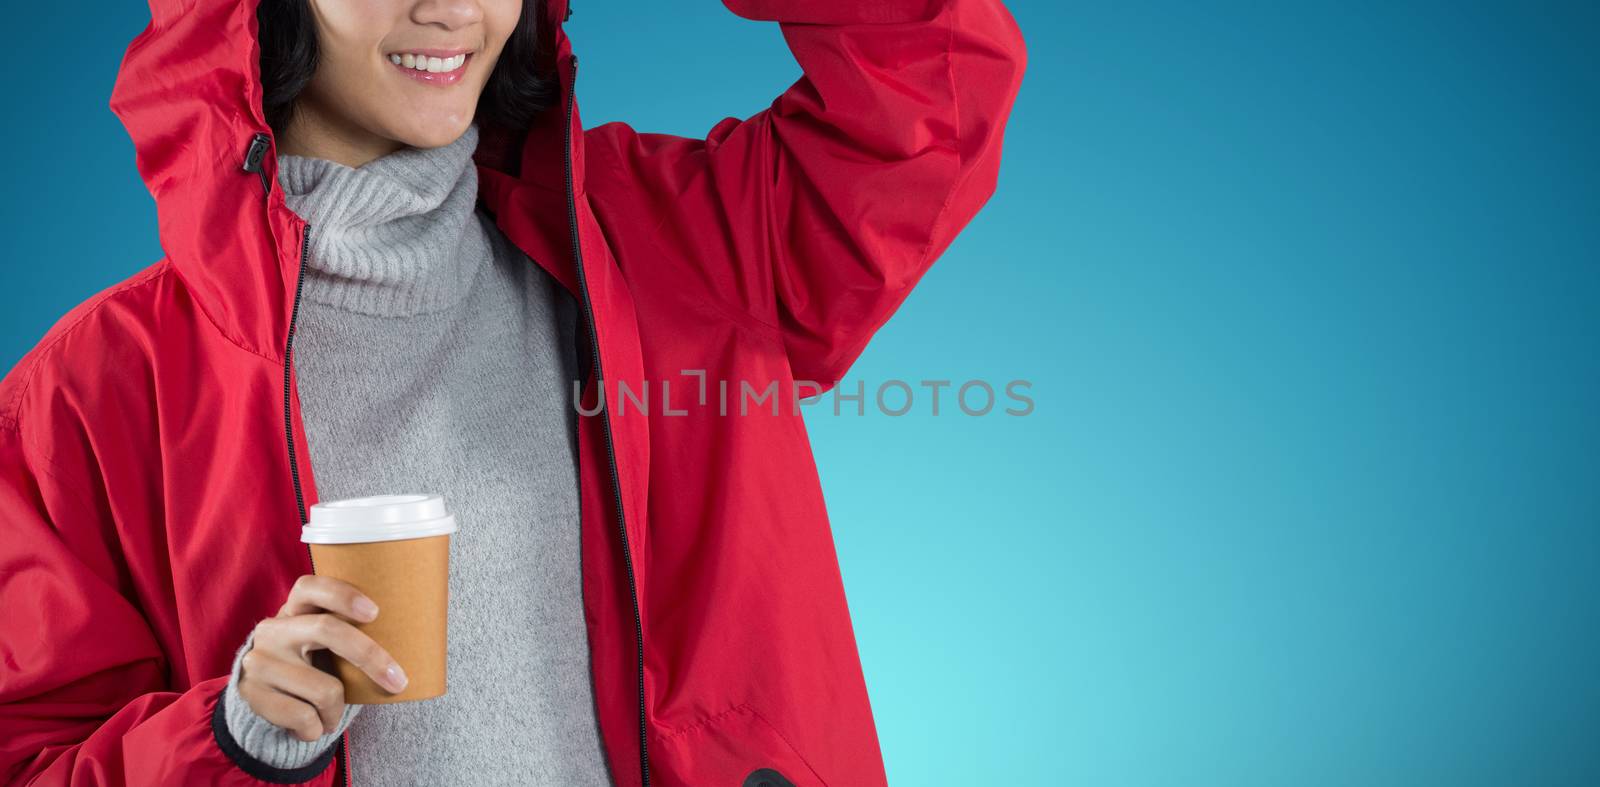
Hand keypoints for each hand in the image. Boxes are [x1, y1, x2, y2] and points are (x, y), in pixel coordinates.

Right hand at [237, 575, 407, 740]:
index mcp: (294, 608)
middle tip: (398, 681)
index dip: (343, 595)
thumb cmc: (312, 663)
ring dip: (337, 710)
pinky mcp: (253, 694)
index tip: (375, 612)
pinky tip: (312, 726)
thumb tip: (417, 636)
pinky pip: (303, 717)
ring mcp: (260, 661)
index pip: (310, 586)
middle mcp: (273, 629)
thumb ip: (350, 631)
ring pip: (323, 688)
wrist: (262, 695)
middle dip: (370, 656)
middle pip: (326, 630)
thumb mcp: (322, 641)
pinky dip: (316, 728)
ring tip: (332, 714)